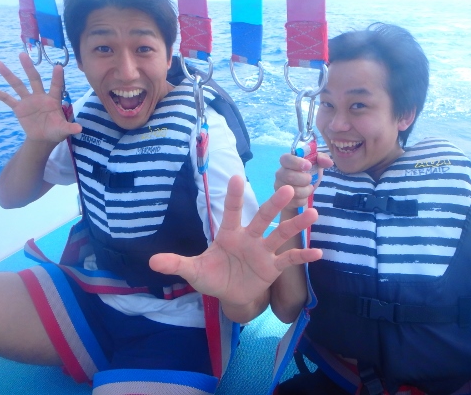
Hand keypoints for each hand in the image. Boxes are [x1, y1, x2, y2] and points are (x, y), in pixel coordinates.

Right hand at [0, 52, 81, 143]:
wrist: (43, 138)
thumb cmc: (56, 131)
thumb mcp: (63, 130)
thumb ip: (70, 128)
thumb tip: (79, 129)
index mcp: (53, 100)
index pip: (56, 86)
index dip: (57, 78)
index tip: (58, 66)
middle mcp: (40, 96)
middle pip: (34, 79)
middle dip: (29, 67)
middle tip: (23, 54)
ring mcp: (28, 101)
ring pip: (17, 85)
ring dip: (8, 75)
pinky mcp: (19, 108)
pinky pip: (6, 99)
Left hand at [149, 175, 321, 307]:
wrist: (230, 294)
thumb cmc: (213, 275)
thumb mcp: (194, 270)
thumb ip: (177, 263)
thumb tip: (152, 262)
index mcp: (229, 234)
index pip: (230, 212)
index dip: (232, 196)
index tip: (236, 176)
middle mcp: (249, 238)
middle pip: (262, 218)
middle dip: (273, 204)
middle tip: (287, 187)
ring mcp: (263, 251)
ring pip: (280, 234)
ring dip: (295, 224)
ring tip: (312, 212)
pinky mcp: (272, 267)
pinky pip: (289, 260)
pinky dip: (302, 256)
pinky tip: (318, 252)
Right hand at [274, 151, 332, 209]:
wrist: (304, 193)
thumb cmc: (308, 175)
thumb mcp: (316, 165)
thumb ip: (322, 159)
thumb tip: (328, 162)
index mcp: (287, 162)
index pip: (286, 159)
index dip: (296, 162)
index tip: (309, 165)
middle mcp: (280, 174)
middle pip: (289, 176)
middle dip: (305, 179)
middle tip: (310, 179)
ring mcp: (279, 188)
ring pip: (294, 191)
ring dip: (306, 190)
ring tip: (308, 188)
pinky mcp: (282, 201)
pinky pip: (295, 202)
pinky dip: (304, 200)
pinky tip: (304, 197)